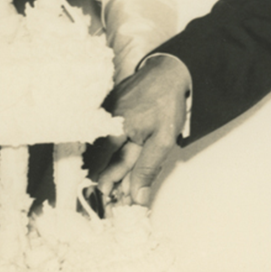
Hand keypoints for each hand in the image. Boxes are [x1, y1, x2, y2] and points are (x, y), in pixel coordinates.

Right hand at [95, 55, 190, 205]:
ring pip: (104, 146)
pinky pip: (106, 133)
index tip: (108, 199)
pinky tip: (117, 163)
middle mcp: (104, 120)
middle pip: (101, 157)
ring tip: (113, 186)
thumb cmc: (166, 104)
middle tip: (111, 197)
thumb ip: (147, 168)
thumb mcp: (162, 140)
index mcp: (116, 128)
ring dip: (110, 166)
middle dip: (107, 178)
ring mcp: (104, 112)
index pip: (102, 164)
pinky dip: (111, 149)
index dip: (105, 183)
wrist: (168, 72)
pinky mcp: (107, 107)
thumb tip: (137, 197)